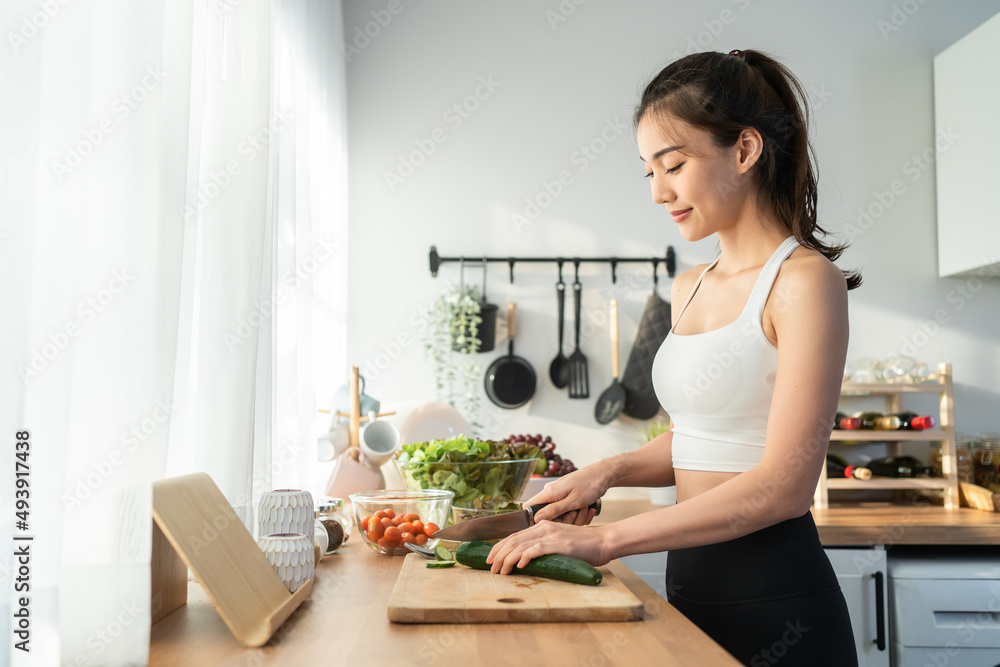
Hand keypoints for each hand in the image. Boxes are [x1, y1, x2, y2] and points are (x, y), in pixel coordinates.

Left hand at [486, 520, 609, 573]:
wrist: (603, 542)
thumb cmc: (584, 546)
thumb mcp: (561, 542)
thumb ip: (546, 546)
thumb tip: (529, 559)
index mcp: (543, 527)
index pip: (515, 535)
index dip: (500, 546)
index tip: (491, 558)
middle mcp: (544, 528)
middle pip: (514, 539)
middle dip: (499, 554)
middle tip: (491, 567)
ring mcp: (551, 535)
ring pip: (521, 545)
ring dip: (507, 559)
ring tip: (501, 571)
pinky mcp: (558, 544)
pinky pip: (536, 549)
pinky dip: (524, 557)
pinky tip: (518, 566)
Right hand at [522, 462, 611, 524]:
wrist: (604, 474)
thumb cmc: (590, 485)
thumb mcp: (573, 502)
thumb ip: (553, 510)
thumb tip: (536, 519)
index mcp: (549, 492)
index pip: (529, 507)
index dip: (536, 519)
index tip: (551, 524)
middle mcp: (552, 492)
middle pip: (548, 515)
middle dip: (564, 519)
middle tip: (576, 514)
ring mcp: (560, 494)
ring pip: (561, 515)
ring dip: (575, 516)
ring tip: (585, 508)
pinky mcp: (568, 496)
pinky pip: (569, 511)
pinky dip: (579, 513)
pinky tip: (588, 508)